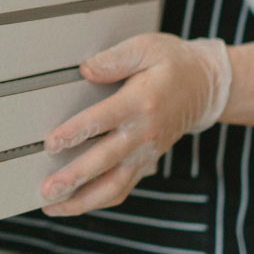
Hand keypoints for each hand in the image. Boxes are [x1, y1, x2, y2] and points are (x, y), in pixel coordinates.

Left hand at [40, 34, 231, 215]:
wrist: (205, 87)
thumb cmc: (173, 65)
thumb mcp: (148, 47)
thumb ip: (115, 58)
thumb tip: (86, 69)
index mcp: (141, 101)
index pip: (105, 119)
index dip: (77, 132)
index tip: (52, 143)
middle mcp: (144, 133)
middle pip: (106, 160)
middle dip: (76, 177)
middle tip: (48, 189)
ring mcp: (146, 153)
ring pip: (114, 185)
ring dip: (83, 200)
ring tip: (53, 206)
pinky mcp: (145, 163)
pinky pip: (121, 189)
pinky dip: (96, 202)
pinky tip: (71, 205)